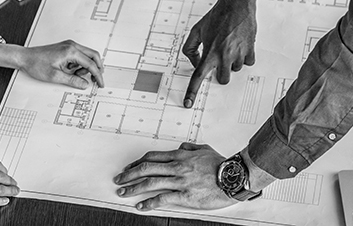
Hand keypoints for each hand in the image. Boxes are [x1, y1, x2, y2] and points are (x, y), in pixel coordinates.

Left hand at [18, 40, 104, 88]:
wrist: (25, 57)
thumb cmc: (37, 64)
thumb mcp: (55, 76)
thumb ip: (72, 80)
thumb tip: (84, 84)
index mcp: (70, 51)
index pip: (90, 63)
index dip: (97, 75)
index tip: (100, 83)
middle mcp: (71, 45)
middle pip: (93, 55)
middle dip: (95, 69)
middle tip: (95, 80)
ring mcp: (68, 45)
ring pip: (86, 55)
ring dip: (85, 67)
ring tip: (73, 75)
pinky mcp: (65, 48)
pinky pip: (79, 55)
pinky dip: (78, 64)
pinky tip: (70, 71)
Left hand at [113, 142, 233, 210]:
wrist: (233, 176)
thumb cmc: (221, 164)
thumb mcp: (204, 148)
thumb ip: (190, 147)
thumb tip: (181, 146)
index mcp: (180, 155)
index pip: (152, 158)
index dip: (137, 163)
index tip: (129, 168)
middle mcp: (176, 166)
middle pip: (146, 169)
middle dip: (129, 174)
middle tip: (119, 179)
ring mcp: (179, 181)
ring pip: (150, 182)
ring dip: (133, 187)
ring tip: (123, 192)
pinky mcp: (184, 196)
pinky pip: (162, 198)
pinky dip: (149, 202)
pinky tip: (141, 206)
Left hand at [181, 0, 261, 107]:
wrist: (236, 4)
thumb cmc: (216, 16)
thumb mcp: (196, 30)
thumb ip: (191, 48)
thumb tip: (196, 63)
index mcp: (209, 52)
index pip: (198, 77)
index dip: (191, 92)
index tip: (187, 104)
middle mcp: (224, 56)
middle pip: (223, 80)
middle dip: (221, 73)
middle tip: (221, 59)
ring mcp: (239, 54)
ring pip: (236, 70)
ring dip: (233, 61)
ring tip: (231, 44)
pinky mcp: (250, 50)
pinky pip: (248, 62)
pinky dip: (245, 56)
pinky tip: (241, 44)